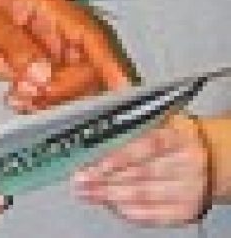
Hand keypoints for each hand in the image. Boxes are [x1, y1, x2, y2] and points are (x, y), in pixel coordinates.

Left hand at [0, 0, 128, 107]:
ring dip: (51, 98)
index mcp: (48, 6)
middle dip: (66, 88)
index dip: (110, 63)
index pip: (90, 35)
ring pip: (70, 83)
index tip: (124, 90)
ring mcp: (43, 50)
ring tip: (18, 97)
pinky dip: (38, 101)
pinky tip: (15, 100)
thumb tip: (44, 75)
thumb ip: (14, 45)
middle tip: (35, 95)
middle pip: (86, 67)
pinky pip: (50, 91)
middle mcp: (52, 29)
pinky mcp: (30, 68)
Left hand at [71, 114, 210, 225]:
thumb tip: (106, 72)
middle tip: (79, 178)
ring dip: (110, 195)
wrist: (210, 159)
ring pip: (144, 194)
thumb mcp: (157, 113)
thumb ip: (130, 100)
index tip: (93, 160)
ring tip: (85, 192)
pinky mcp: (186, 211)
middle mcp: (187, 164)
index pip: (147, 145)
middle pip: (142, 172)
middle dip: (106, 177)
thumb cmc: (173, 133)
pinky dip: (128, 211)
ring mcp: (188, 190)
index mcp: (178, 135)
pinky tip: (108, 204)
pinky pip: (153, 215)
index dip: (118, 155)